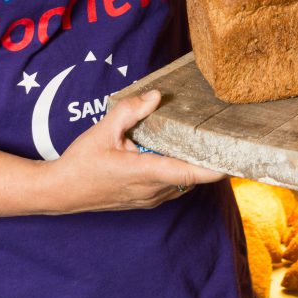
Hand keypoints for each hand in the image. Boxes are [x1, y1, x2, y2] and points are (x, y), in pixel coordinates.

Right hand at [47, 89, 224, 211]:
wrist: (59, 192)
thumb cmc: (81, 163)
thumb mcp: (103, 131)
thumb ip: (130, 111)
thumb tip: (155, 95)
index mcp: (146, 172)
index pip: (192, 173)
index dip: (218, 168)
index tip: (238, 159)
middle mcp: (152, 190)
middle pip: (192, 176)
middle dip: (207, 159)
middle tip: (223, 137)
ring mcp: (148, 199)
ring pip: (182, 182)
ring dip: (191, 166)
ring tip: (201, 142)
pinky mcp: (143, 201)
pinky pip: (171, 186)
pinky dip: (178, 171)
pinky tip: (173, 152)